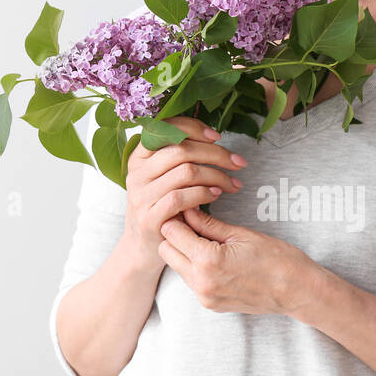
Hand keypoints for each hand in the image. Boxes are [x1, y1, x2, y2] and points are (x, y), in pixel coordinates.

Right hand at [122, 116, 246, 273]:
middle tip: (238, 163)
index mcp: (139, 157)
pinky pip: (181, 197)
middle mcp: (137, 173)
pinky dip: (204, 193)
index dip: (193, 128)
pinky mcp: (150, 217)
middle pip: (181, 150)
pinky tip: (217, 195)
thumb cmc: (160, 207)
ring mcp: (141, 195)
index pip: (164, 129)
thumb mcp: (162, 178)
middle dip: (216, 154)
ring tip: (233, 184)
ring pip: (186, 172)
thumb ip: (178, 159)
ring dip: (216, 176)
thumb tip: (212, 138)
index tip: (217, 136)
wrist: (142, 247)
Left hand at [158, 206, 314, 315]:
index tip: (187, 207)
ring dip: (183, 250)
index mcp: (208, 260)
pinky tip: (213, 255)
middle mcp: (201, 282)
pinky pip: (189, 280)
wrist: (297, 291)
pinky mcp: (210, 304)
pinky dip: (193, 266)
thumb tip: (186, 209)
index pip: (171, 232)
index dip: (177, 216)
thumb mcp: (240, 234)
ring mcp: (204, 296)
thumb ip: (208, 224)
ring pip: (176, 265)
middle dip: (175, 233)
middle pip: (166, 250)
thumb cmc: (276, 258)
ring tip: (205, 238)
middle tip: (193, 221)